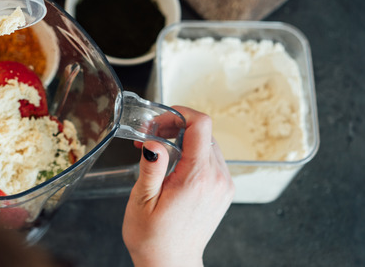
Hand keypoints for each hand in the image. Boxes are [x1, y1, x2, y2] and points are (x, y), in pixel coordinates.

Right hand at [122, 106, 233, 266]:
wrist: (170, 264)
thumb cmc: (153, 237)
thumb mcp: (142, 201)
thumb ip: (151, 168)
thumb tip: (154, 142)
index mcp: (196, 178)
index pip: (201, 126)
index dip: (180, 113)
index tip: (161, 118)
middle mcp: (216, 179)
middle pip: (204, 132)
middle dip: (176, 126)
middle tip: (151, 135)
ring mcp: (223, 185)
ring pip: (208, 144)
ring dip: (184, 140)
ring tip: (159, 151)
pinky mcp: (223, 191)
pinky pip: (212, 159)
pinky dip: (193, 154)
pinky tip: (173, 165)